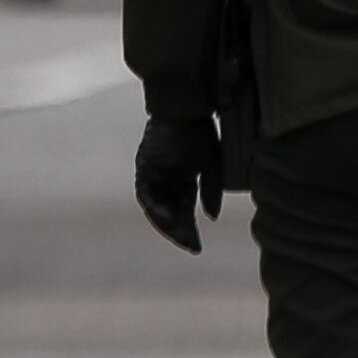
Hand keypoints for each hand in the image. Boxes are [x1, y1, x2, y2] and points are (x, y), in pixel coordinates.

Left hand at [135, 112, 225, 252]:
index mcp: (183, 183)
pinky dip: (154, 206)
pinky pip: (145, 194)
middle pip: (170, 214)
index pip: (184, 213)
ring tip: (178, 235)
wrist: (186, 109)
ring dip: (165, 223)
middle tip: (189, 246)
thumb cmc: (201, 132)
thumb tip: (211, 218)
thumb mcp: (213, 164)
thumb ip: (211, 191)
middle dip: (179, 232)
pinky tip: (166, 217)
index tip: (197, 248)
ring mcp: (153, 176)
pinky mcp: (144, 168)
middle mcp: (166, 183)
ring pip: (156, 208)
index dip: (189, 231)